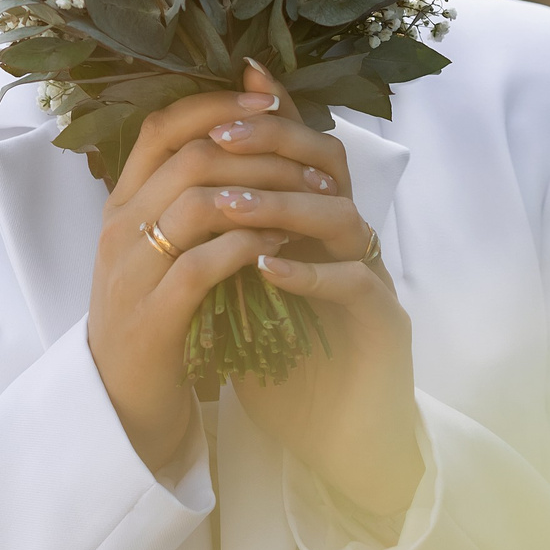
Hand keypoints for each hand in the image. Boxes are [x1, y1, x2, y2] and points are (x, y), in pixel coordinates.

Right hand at [88, 79, 316, 476]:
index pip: (160, 128)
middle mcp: (119, 227)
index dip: (215, 104)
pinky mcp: (154, 315)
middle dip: (260, 152)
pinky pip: (204, 263)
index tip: (269, 101)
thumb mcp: (160, 247)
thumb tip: (238, 136)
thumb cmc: (152, 313)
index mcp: (120, 203)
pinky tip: (283, 244)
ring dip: (263, 195)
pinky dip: (249, 246)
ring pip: (198, 203)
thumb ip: (188, 195)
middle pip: (190, 158)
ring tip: (307, 202)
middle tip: (311, 163)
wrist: (121, 398)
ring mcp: (132, 270)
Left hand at [217, 62, 422, 524]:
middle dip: (275, 142)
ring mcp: (373, 280)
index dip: (267, 119)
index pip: (298, 152)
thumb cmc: (287, 369)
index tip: (216, 104)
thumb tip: (164, 200)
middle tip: (221, 141)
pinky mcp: (385, 326)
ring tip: (227, 207)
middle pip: (330, 163)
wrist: (336, 445)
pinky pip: (356, 284)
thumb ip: (221, 248)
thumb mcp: (241, 298)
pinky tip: (267, 268)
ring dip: (282, 207)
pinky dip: (311, 272)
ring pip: (343, 218)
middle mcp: (350, 241)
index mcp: (315, 227)